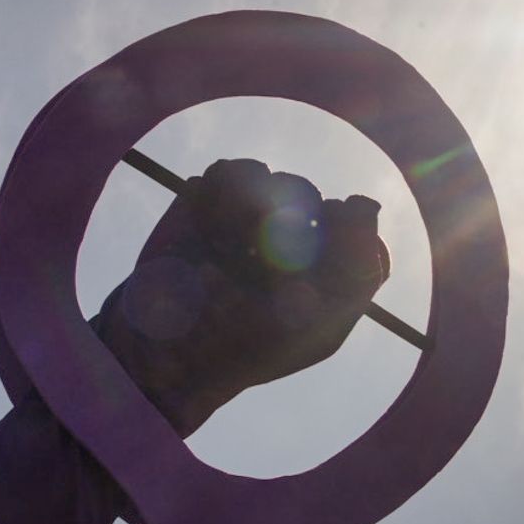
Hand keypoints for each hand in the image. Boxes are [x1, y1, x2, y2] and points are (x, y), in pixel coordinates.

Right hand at [94, 157, 389, 434]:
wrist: (158, 352)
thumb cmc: (240, 349)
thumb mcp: (314, 327)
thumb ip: (355, 269)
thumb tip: (364, 203)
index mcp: (323, 273)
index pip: (353, 222)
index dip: (341, 226)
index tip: (320, 244)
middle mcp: (289, 244)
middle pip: (308, 196)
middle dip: (287, 218)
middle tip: (261, 255)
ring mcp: (246, 223)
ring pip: (271, 178)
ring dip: (252, 206)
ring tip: (229, 241)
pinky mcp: (206, 206)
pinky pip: (229, 171)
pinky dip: (224, 190)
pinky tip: (210, 224)